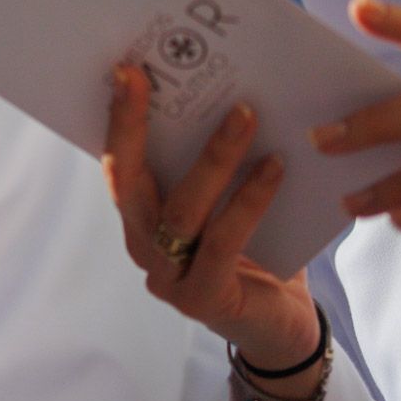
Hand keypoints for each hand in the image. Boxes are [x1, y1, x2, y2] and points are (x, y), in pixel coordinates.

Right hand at [102, 66, 319, 374]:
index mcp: (142, 218)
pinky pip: (224, 241)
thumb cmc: (258, 252)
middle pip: (130, 183)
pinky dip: (248, 201)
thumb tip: (237, 86)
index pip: (120, 164)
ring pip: (182, 211)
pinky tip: (274, 167)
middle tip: (152, 79)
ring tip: (246, 115)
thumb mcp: (229, 200)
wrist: (281, 329)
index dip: (119, 119)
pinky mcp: (204, 298)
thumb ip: (220, 161)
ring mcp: (169, 277)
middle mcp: (144, 246)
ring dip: (213, 158)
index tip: (128, 71)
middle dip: (136, 127)